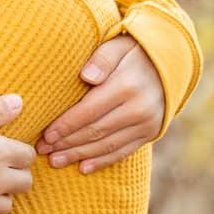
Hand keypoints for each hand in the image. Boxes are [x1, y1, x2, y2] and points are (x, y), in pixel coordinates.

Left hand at [37, 35, 163, 171]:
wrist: (171, 62)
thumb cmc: (134, 51)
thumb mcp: (118, 46)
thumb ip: (102, 59)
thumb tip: (86, 76)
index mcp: (126, 86)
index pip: (89, 111)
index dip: (65, 125)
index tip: (45, 134)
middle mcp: (138, 108)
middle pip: (95, 131)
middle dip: (66, 143)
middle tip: (42, 150)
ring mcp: (146, 123)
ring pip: (107, 145)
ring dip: (79, 155)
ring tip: (55, 160)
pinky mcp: (151, 133)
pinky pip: (124, 151)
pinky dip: (103, 161)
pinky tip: (83, 167)